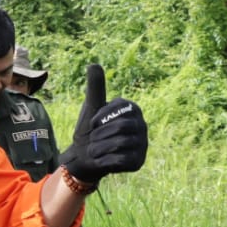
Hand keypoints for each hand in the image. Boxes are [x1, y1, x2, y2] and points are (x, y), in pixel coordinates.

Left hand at [58, 64, 147, 187]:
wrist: (84, 156)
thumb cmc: (90, 129)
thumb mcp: (91, 107)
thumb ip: (95, 87)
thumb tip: (93, 64)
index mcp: (133, 110)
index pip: (120, 108)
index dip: (100, 117)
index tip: (93, 123)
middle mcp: (142, 126)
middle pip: (122, 127)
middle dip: (100, 134)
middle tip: (93, 138)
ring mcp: (142, 144)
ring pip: (121, 143)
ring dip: (99, 147)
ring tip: (95, 149)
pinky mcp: (138, 162)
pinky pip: (120, 160)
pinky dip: (104, 160)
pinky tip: (102, 159)